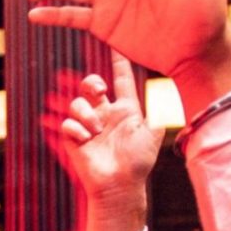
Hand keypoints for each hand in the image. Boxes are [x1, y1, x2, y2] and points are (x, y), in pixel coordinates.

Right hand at [51, 53, 161, 230]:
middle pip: (91, 85)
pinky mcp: (73, 139)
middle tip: (98, 90)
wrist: (120, 186)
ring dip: (85, 114)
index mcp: (125, 109)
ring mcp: (88, 126)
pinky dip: (75, 129)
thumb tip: (163, 103)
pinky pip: (67, 124)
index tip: (115, 44)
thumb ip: (157, 116)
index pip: (121, 80)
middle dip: (91, 82)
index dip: (118, 62)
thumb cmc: (137, 163)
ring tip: (95, 130)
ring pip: (77, 103)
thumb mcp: (153, 136)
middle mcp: (105, 113)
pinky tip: (84, 139)